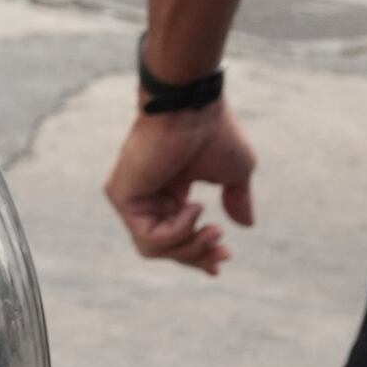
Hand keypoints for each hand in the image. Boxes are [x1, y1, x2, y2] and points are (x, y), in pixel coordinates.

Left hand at [108, 98, 261, 273]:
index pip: (177, 234)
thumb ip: (237, 198)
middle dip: (198, 255)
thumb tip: (245, 225)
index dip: (199, 254)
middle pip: (167, 247)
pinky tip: (194, 207)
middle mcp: (148, 195)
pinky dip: (176, 232)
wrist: (193, 107)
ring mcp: (131, 196)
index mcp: (170, 190)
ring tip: (212, 230)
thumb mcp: (235, 172)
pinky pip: (148, 238)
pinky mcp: (121, 196)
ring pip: (155, 249)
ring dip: (191, 247)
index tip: (224, 260)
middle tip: (224, 252)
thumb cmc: (214, 131)